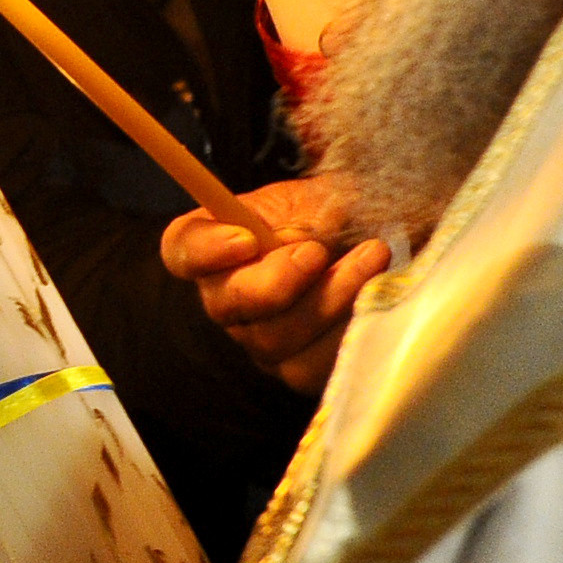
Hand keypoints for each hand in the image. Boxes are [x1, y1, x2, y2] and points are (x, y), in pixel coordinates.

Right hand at [159, 177, 390, 393]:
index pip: (182, 249)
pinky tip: (375, 298)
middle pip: (224, 304)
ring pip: (272, 340)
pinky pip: (311, 368)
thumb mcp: (320, 195)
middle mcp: (227, 297)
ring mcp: (259, 338)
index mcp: (217, 242)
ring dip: (327, 299)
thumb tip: (311, 219)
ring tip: (371, 259)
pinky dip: (346, 332)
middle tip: (318, 252)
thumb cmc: (341, 217)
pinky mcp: (297, 368)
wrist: (380, 250)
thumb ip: (301, 204)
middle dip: (276, 280)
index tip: (246, 238)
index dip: (205, 250)